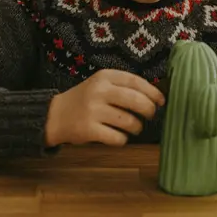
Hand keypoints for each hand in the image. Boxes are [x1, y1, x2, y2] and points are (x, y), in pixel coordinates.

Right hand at [44, 69, 165, 146]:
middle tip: (150, 115)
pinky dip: (122, 139)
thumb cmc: (84, 100)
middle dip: (149, 110)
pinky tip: (118, 136)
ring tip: (133, 128)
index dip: (152, 92)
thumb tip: (154, 95)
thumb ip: (123, 86)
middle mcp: (99, 91)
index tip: (161, 100)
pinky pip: (118, 138)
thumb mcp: (100, 85)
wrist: (55, 115)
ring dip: (137, 127)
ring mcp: (93, 110)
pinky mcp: (89, 130)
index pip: (136, 81)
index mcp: (104, 77)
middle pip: (136, 101)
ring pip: (129, 121)